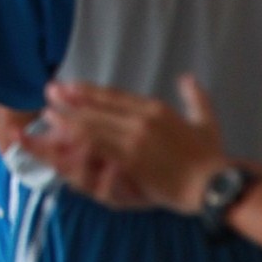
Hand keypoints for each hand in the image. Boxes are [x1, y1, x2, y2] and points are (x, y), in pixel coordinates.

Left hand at [27, 77, 225, 213]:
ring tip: (46, 118)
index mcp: (155, 108)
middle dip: (69, 102)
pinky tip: (61, 142)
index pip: (113, 95)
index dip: (87, 91)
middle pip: (97, 108)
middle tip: (48, 95)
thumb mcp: (206, 120)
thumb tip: (188, 77)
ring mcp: (135, 139)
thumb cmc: (211, 157)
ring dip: (66, 121)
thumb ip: (195, 97)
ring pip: (91, 126)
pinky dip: (76, 145)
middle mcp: (141, 119)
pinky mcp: (131, 160)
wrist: (214, 184)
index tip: (67, 86)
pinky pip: (97, 150)